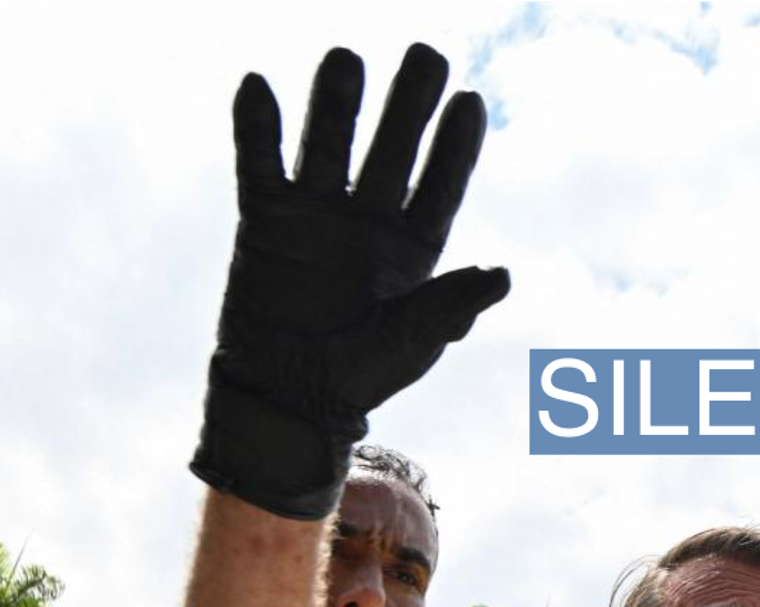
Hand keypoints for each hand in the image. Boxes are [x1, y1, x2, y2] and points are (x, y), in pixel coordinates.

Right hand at [191, 44, 510, 519]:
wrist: (287, 398)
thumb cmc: (361, 376)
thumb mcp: (411, 342)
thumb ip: (448, 306)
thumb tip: (502, 276)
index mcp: (415, 246)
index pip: (442, 182)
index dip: (456, 143)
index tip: (469, 101)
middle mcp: (370, 219)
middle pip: (393, 147)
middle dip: (409, 102)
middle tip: (426, 55)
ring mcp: (318, 214)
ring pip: (330, 143)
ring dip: (337, 102)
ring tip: (345, 58)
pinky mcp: (266, 219)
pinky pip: (260, 165)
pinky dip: (256, 129)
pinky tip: (257, 86)